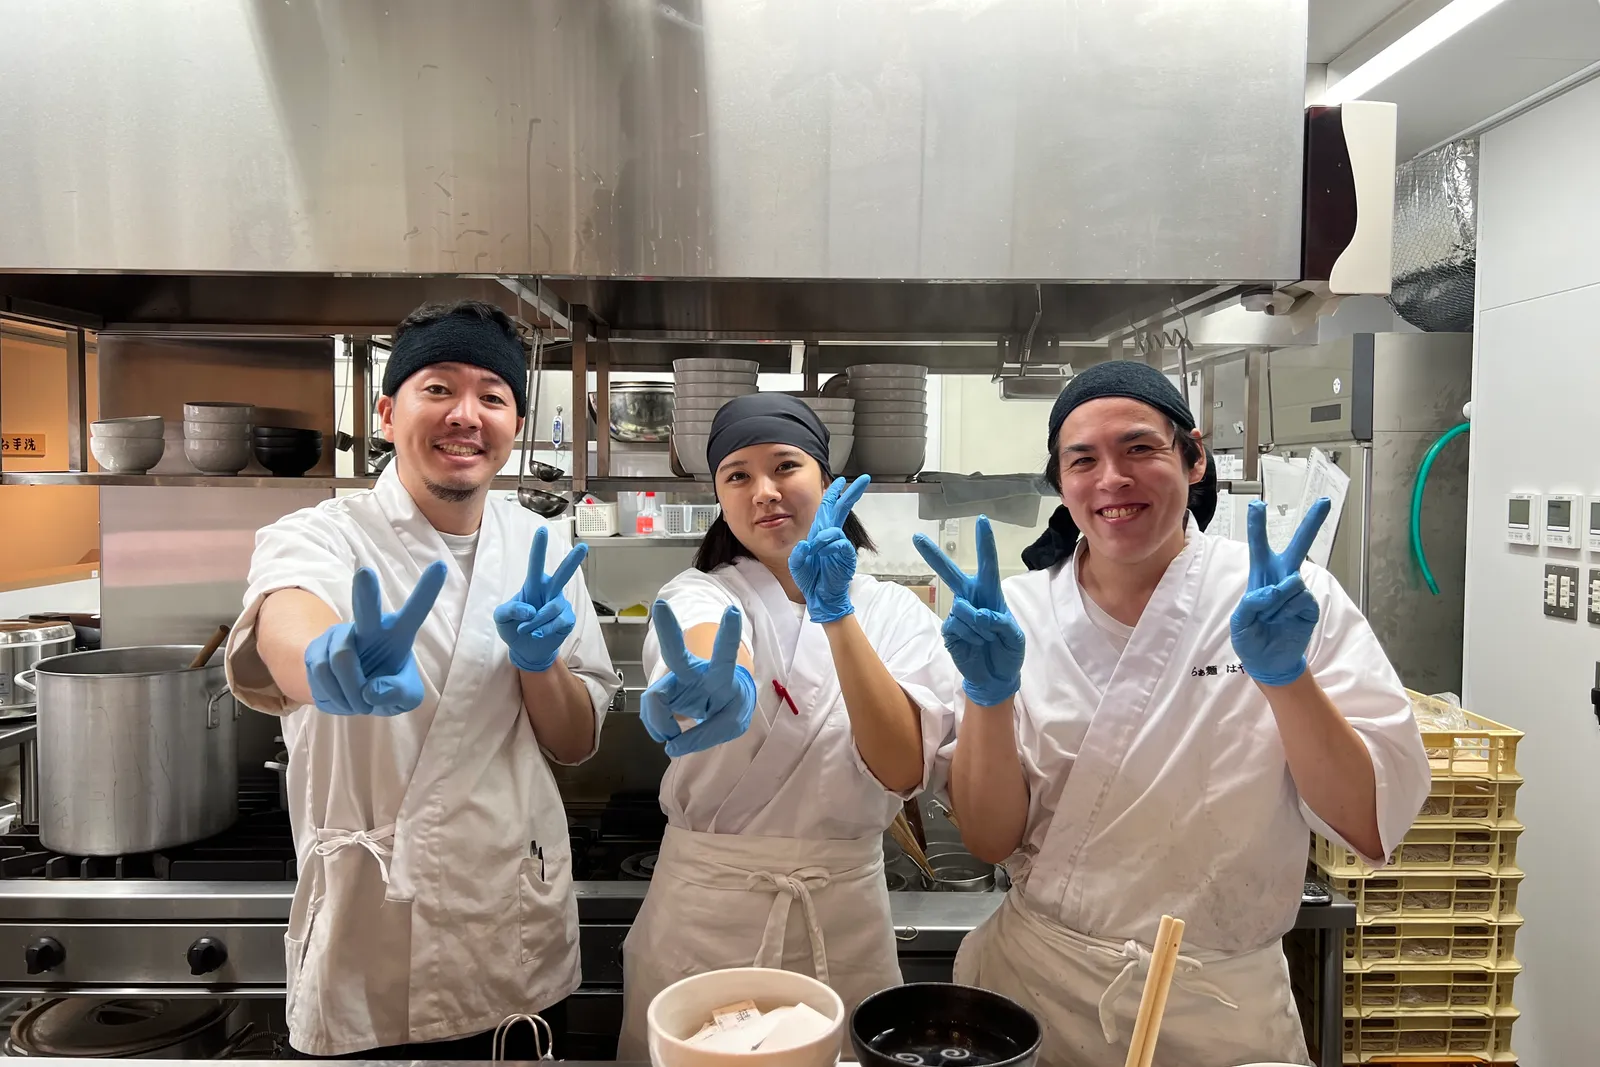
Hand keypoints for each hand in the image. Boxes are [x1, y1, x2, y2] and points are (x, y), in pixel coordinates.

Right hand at [305, 562, 446, 715]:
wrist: (349, 696)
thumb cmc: (385, 687)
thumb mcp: (405, 697)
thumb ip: (400, 695)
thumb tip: (373, 690)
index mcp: (398, 634)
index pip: (415, 611)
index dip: (427, 591)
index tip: (440, 566)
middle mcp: (368, 628)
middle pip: (367, 609)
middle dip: (366, 591)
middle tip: (365, 573)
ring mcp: (340, 636)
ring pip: (342, 661)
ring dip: (352, 692)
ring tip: (359, 700)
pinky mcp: (316, 649)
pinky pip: (323, 674)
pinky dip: (335, 696)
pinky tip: (341, 697)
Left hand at [495, 527, 587, 672]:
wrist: (526, 650)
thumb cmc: (513, 628)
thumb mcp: (501, 618)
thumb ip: (510, 609)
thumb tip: (530, 609)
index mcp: (533, 585)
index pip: (535, 564)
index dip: (538, 548)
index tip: (542, 530)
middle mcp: (549, 591)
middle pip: (563, 574)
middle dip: (573, 561)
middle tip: (583, 547)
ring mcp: (560, 605)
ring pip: (553, 606)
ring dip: (537, 620)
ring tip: (527, 629)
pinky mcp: (567, 620)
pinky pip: (559, 621)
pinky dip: (545, 629)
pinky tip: (538, 634)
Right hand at [641, 600, 756, 756]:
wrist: (720, 702)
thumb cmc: (729, 706)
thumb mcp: (730, 723)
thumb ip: (704, 735)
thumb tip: (670, 744)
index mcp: (721, 677)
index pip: (724, 656)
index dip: (728, 635)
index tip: (732, 610)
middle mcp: (695, 672)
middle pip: (676, 655)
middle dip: (668, 631)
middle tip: (660, 606)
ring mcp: (674, 681)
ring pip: (655, 698)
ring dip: (660, 724)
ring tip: (670, 737)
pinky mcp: (662, 691)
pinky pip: (652, 713)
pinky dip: (658, 728)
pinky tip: (667, 733)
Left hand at [788, 474, 869, 623]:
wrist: (820, 597)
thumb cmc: (811, 579)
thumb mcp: (797, 563)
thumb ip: (800, 552)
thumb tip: (809, 543)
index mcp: (820, 533)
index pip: (828, 508)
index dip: (833, 493)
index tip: (840, 480)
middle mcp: (831, 536)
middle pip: (842, 509)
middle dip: (852, 493)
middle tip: (864, 478)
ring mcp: (840, 545)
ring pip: (833, 530)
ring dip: (822, 539)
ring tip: (816, 552)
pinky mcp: (846, 555)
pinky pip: (838, 543)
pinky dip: (828, 548)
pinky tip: (823, 555)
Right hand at [913, 516, 1024, 706]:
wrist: (995, 677)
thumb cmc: (1008, 651)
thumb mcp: (1015, 637)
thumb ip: (1001, 622)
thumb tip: (979, 614)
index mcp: (990, 595)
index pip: (988, 565)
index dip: (985, 544)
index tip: (982, 521)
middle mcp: (971, 599)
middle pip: (951, 573)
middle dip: (934, 556)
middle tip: (916, 537)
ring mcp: (957, 614)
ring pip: (962, 608)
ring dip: (979, 627)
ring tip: (986, 639)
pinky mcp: (949, 631)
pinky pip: (956, 625)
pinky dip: (970, 636)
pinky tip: (974, 644)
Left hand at [1231, 498, 1329, 686]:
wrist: (1270, 662)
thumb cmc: (1251, 638)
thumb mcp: (1240, 623)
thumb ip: (1251, 603)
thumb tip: (1276, 588)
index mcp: (1261, 576)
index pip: (1259, 547)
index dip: (1257, 526)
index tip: (1258, 504)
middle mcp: (1282, 577)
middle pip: (1297, 546)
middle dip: (1312, 524)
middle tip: (1324, 501)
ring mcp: (1298, 591)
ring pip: (1292, 581)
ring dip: (1278, 602)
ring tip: (1271, 618)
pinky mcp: (1310, 605)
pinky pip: (1301, 598)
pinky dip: (1288, 611)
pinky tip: (1284, 620)